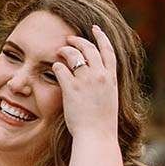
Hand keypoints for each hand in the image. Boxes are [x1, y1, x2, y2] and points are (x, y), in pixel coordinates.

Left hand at [51, 24, 118, 142]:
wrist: (97, 136)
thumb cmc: (102, 124)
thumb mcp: (109, 101)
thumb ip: (104, 87)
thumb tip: (98, 82)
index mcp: (111, 78)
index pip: (108, 50)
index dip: (101, 37)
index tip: (96, 29)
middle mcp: (100, 76)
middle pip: (89, 48)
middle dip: (78, 40)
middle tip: (69, 38)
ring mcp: (86, 81)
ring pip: (74, 54)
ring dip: (65, 50)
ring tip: (58, 50)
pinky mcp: (71, 88)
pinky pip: (61, 69)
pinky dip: (57, 66)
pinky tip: (53, 67)